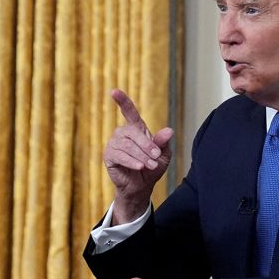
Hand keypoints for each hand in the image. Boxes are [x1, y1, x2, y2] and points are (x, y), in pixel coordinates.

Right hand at [103, 89, 172, 223]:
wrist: (141, 187)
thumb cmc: (152, 168)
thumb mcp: (162, 155)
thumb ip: (163, 143)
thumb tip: (169, 130)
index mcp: (136, 129)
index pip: (128, 111)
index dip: (122, 101)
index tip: (114, 91)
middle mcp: (122, 133)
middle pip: (133, 132)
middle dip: (146, 145)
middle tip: (156, 157)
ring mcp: (114, 144)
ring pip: (127, 145)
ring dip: (141, 156)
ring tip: (150, 166)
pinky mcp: (109, 156)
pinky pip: (119, 155)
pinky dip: (131, 161)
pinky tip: (139, 167)